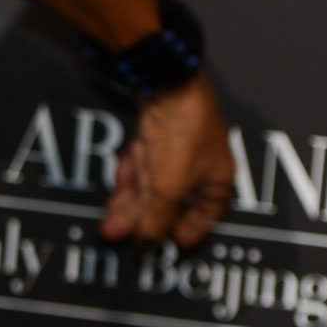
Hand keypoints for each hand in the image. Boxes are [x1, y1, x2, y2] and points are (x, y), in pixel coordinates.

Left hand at [99, 72, 233, 247]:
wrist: (166, 82)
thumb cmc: (182, 135)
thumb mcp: (168, 186)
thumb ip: (157, 216)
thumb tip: (147, 242)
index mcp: (218, 178)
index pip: (209, 213)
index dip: (192, 229)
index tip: (173, 244)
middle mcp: (200, 163)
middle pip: (170, 200)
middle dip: (143, 220)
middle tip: (118, 235)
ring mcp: (178, 146)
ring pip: (152, 182)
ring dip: (130, 203)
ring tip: (108, 224)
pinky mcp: (157, 131)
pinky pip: (143, 162)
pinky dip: (129, 176)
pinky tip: (116, 189)